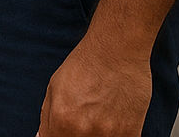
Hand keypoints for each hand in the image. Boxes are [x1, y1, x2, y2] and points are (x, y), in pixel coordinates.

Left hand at [36, 33, 150, 136]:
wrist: (117, 51)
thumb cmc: (85, 65)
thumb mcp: (55, 88)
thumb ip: (48, 118)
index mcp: (61, 120)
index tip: (65, 131)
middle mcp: (83, 132)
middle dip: (77, 135)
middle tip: (84, 120)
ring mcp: (108, 135)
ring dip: (97, 135)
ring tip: (99, 116)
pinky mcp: (130, 134)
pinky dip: (114, 135)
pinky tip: (113, 120)